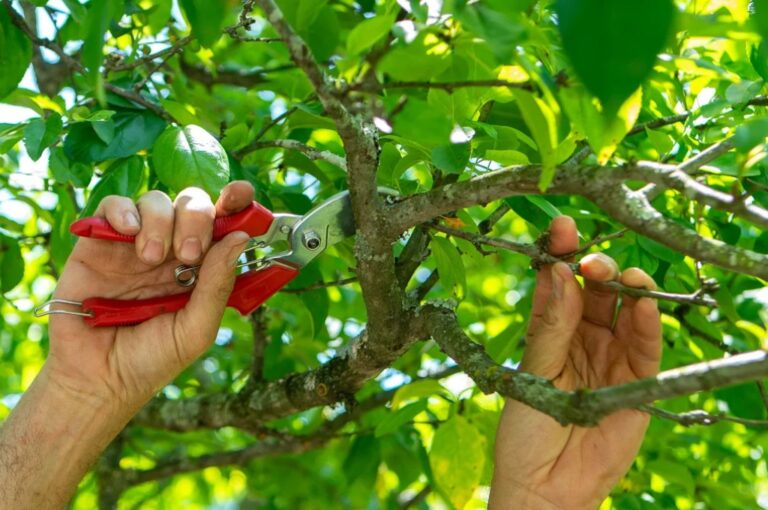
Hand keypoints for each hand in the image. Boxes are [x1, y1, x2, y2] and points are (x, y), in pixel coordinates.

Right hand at [45, 182, 253, 414]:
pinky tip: (128, 234)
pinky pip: (113, 205)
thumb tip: (240, 239)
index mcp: (200, 267)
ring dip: (161, 221)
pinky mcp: (98, 243)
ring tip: (150, 258)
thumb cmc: (150, 359)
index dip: (236, 203)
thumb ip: (217, 285)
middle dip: (197, 219)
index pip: (223, 224)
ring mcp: (135, 244)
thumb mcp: (195, 329)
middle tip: (188, 254)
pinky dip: (123, 211)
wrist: (97, 379)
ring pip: (156, 200)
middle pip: (192, 204)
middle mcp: (171, 249)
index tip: (243, 194)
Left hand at [489, 216, 661, 509]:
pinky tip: (642, 304)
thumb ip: (552, 325)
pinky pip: (645, 345)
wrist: (545, 483)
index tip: (561, 226)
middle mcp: (581, 336)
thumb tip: (559, 272)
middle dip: (595, 267)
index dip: (561, 253)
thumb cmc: (526, 429)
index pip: (559, 282)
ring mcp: (610, 355)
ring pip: (625, 310)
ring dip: (626, 288)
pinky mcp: (635, 379)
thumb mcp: (533, 372)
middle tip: (589, 261)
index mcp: (550, 329)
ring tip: (619, 278)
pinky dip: (647, 323)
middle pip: (596, 290)